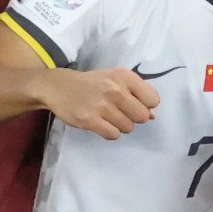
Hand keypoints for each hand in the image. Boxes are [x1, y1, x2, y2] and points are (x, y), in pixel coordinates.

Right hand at [42, 65, 161, 136]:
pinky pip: (113, 135)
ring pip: (128, 127)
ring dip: (121, 125)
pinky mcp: (89, 120)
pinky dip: (110, 132)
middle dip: (134, 117)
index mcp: (124, 76)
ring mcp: (102, 106)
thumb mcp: (115, 80)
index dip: (146, 105)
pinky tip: (102, 123)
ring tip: (108, 116)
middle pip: (143, 116)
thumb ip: (136, 94)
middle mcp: (115, 90)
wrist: (58, 87)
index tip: (134, 103)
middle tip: (121, 112)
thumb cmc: (92, 83)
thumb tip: (153, 115)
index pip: (153, 99)